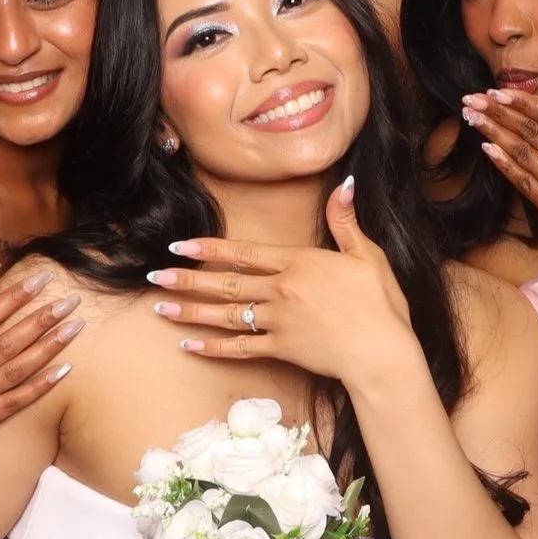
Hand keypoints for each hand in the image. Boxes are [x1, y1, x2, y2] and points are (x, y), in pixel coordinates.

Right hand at [0, 267, 83, 456]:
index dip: (15, 296)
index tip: (42, 279)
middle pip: (7, 343)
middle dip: (41, 320)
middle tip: (71, 301)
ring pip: (16, 370)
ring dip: (49, 348)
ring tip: (74, 327)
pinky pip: (16, 402)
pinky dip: (41, 386)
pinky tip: (64, 369)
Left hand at [150, 178, 413, 379]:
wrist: (381, 353)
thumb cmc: (381, 304)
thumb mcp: (367, 255)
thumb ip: (346, 222)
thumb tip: (343, 185)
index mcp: (299, 263)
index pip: (245, 252)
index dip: (210, 248)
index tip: (180, 246)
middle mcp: (281, 291)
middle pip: (226, 282)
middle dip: (188, 279)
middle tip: (155, 277)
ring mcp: (278, 322)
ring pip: (225, 314)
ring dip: (191, 311)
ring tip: (161, 307)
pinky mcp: (281, 350)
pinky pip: (240, 348)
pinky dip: (213, 348)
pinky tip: (189, 346)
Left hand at [462, 79, 537, 280]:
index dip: (526, 102)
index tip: (503, 90)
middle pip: (531, 132)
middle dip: (499, 113)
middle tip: (472, 97)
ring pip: (522, 154)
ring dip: (494, 133)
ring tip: (471, 117)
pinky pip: (522, 181)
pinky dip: (504, 164)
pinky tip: (488, 149)